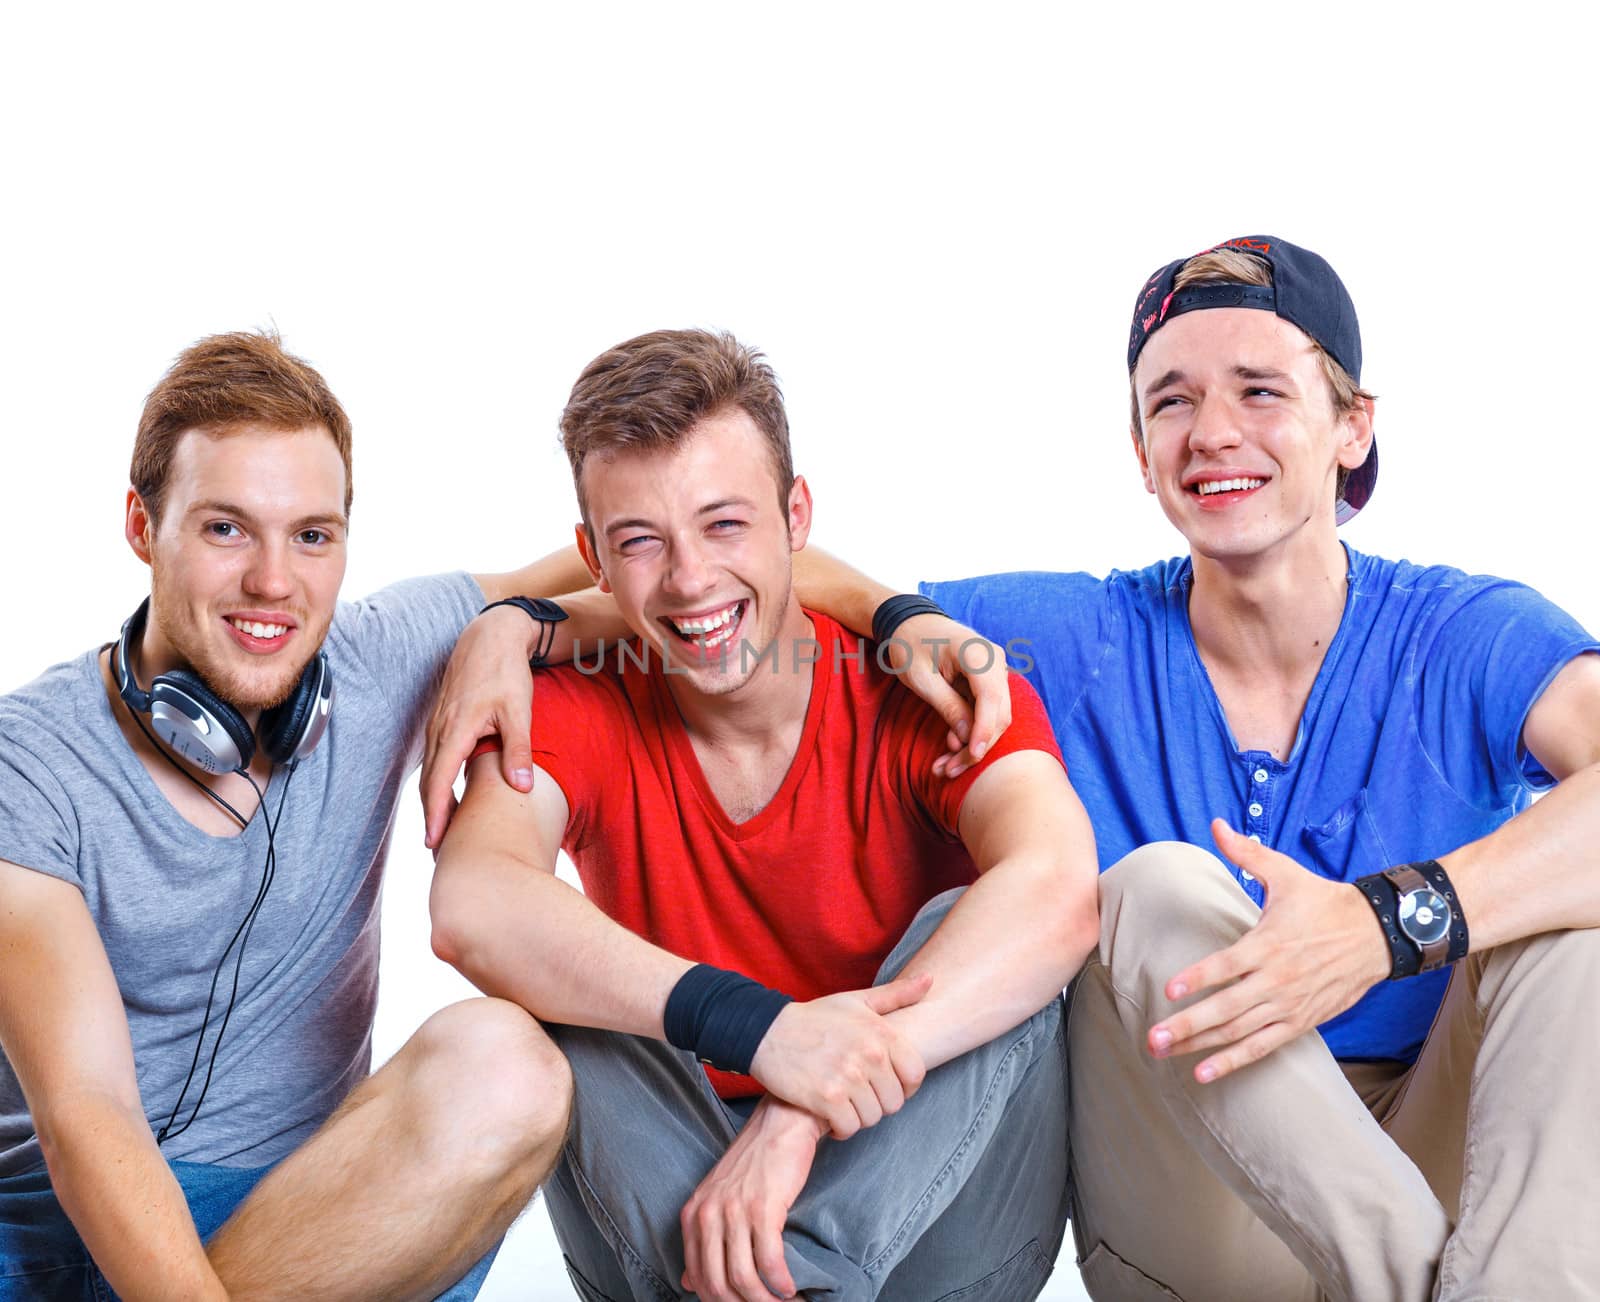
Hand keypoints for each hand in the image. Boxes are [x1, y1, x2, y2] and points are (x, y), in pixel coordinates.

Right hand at [421, 606, 539, 847]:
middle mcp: (440, 729)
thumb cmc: (506, 672)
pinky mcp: (442, 720)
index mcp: (456, 729)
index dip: (436, 814)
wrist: (490, 636)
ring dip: (432, 800)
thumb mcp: (518, 711)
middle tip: (436, 848)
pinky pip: (434, 757)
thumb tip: (520, 787)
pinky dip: (435, 781)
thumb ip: (518, 750)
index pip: (439, 781)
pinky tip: (445, 794)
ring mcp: (438, 724)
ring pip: (430, 770)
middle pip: (429, 781)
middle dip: (431, 816)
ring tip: (440, 829)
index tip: (434, 842)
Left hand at [680, 1097, 822, 1301]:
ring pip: (744, 1279)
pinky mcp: (763, 1209)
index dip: (719, 1301)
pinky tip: (790, 1288)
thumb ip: (702, 1239)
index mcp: (692, 1215)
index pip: (698, 1277)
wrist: (780, 1124)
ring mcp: (734, 1212)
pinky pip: (769, 1262)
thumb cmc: (754, 1161)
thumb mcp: (716, 1198)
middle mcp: (708, 1215)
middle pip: (718, 1285)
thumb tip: (688, 1282)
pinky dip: (781, 1283)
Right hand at [748, 974, 929, 1138]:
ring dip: (858, 1116)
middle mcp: (869, 1054)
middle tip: (859, 1095)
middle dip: (878, 1103)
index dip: (905, 1086)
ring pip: (872, 1117)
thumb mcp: (857, 1001)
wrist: (767, 1032)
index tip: (887, 1085)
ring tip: (844, 1103)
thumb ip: (896, 995)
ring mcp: (848, 1076)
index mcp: (881, 1032)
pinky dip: (840, 1127)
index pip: (916, 1074)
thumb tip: (931, 981)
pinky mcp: (826, 1098)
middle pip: (894, 1102)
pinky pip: (849, 1127)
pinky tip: (830, 1114)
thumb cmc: (816, 1018)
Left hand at [880, 613, 1010, 778]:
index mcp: (978, 653)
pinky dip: (972, 733)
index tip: (971, 756)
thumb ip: (947, 705)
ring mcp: (996, 672)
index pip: (991, 698)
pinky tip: (951, 749)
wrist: (911, 623)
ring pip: (995, 718)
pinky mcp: (990, 683)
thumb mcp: (921, 678)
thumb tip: (966, 739)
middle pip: (999, 713)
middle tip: (947, 771)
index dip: (984, 731)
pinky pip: (987, 713)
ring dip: (973, 745)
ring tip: (945, 766)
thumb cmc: (911, 645)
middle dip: (976, 746)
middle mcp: (995, 662)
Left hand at [1147, 820, 1391, 1083]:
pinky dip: (1234, 1061)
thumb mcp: (1286, 874)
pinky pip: (1262, 1047)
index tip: (1168, 989)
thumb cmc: (1324, 902)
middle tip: (1151, 1037)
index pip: (1227, 965)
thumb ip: (1247, 853)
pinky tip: (1204, 1073)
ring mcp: (1289, 1005)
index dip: (1198, 978)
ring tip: (1164, 1053)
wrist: (1377, 936)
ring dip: (1200, 1047)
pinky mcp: (1300, 1022)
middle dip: (1187, 1025)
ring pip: (1238, 1032)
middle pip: (1226, 1008)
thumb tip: (1216, 824)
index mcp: (1269, 944)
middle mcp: (1277, 980)